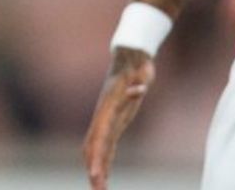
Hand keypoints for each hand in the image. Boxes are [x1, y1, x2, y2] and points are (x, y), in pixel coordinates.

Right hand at [83, 47, 155, 188]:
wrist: (131, 57)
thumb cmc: (137, 66)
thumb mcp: (141, 73)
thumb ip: (139, 82)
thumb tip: (139, 88)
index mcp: (107, 109)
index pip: (99, 138)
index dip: (96, 158)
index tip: (96, 176)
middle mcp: (103, 118)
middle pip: (92, 149)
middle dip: (93, 170)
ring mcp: (106, 121)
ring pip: (96, 150)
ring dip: (96, 170)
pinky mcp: (114, 123)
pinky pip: (105, 147)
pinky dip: (103, 162)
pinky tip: (104, 175)